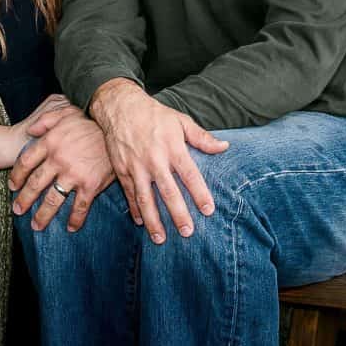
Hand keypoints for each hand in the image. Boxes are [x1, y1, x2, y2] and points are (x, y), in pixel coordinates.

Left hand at [8, 104, 114, 231]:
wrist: (115, 130)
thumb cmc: (90, 122)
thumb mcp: (65, 113)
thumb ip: (45, 120)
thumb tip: (30, 130)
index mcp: (50, 142)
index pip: (26, 162)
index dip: (17, 176)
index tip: (13, 186)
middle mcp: (58, 160)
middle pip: (35, 184)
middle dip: (24, 200)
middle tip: (17, 210)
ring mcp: (74, 174)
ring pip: (53, 200)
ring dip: (42, 215)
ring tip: (36, 225)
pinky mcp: (90, 185)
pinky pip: (80, 207)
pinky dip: (75, 219)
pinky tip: (70, 227)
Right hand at [90, 78, 228, 243]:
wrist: (121, 107)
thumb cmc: (154, 114)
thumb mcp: (180, 121)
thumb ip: (202, 137)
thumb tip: (224, 147)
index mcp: (172, 147)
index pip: (189, 175)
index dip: (200, 193)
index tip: (208, 210)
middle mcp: (154, 159)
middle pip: (168, 191)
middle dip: (178, 214)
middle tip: (188, 232)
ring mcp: (136, 166)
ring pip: (145, 198)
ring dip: (153, 220)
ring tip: (160, 239)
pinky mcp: (121, 169)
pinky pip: (129, 193)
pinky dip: (135, 209)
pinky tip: (141, 222)